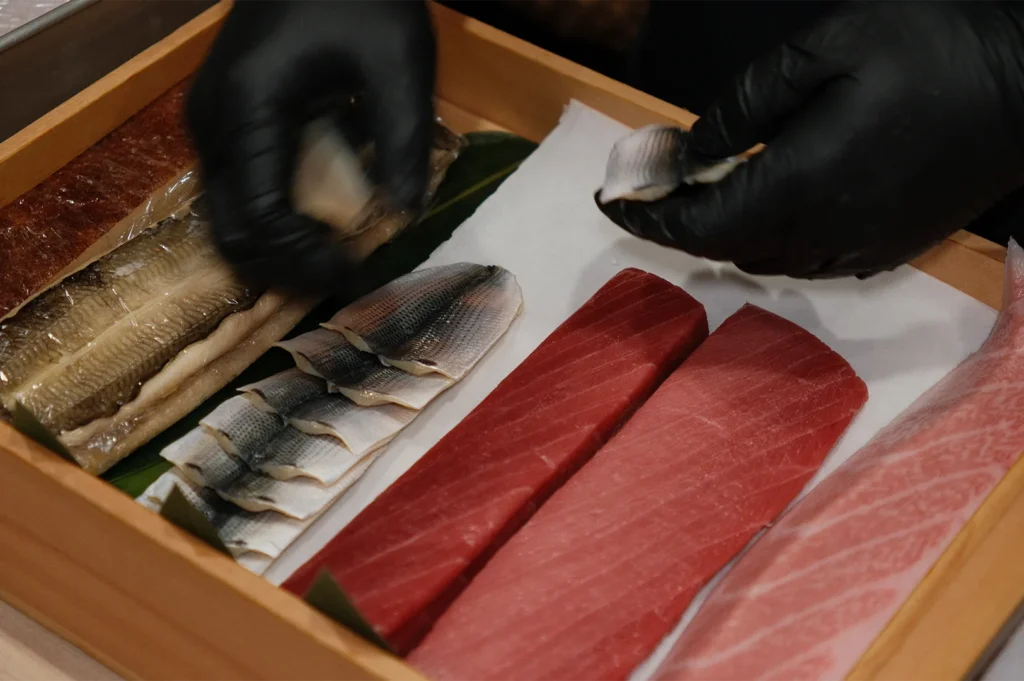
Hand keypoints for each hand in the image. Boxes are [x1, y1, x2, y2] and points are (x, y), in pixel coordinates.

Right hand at [185, 0, 435, 294]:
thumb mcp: (399, 62)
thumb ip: (403, 142)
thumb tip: (407, 217)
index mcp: (247, 109)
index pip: (262, 219)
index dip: (309, 260)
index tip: (361, 272)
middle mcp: (211, 125)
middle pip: (232, 233)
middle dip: (289, 267)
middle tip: (348, 271)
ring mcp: (208, 124)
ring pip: (229, 218)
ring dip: (281, 248)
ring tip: (339, 250)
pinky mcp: (222, 122)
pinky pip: (239, 191)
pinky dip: (276, 218)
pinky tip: (324, 215)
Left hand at [598, 0, 1023, 278]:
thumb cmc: (932, 49)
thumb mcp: (825, 48)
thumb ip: (746, 104)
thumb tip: (695, 149)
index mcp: (801, 182)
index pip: (698, 224)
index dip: (645, 218)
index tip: (610, 202)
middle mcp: (824, 230)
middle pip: (724, 249)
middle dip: (676, 226)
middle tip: (650, 193)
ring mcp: (859, 248)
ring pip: (763, 262)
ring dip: (721, 237)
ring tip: (700, 199)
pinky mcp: (887, 250)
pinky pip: (807, 264)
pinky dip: (769, 246)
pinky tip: (765, 212)